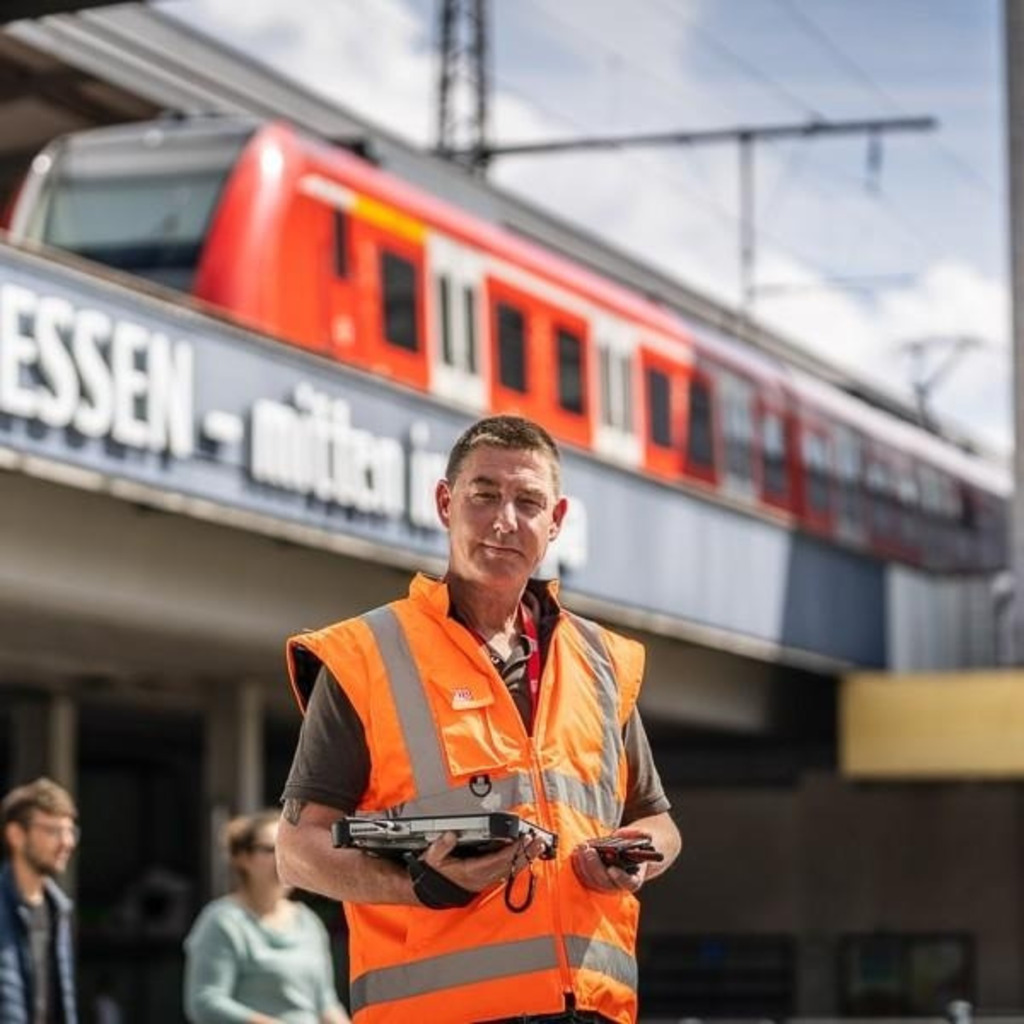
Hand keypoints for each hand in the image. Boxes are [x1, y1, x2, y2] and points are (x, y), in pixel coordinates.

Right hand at [421, 831, 547, 892]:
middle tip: (537, 841)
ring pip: (510, 869)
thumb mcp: (432, 858)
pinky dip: (518, 863)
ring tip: (537, 846)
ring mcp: (486, 880)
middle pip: (508, 865)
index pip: (495, 860)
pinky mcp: (487, 879)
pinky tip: (526, 856)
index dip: (511, 851)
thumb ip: (441, 847)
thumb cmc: (435, 873)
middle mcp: (481, 877)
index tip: (522, 840)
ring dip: (525, 858)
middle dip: (524, 853)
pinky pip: (506, 871)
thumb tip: (450, 835)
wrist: (433, 890)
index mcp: (470, 871)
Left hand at [571, 828, 652, 893]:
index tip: (612, 869)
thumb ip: (642, 835)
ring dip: (584, 864)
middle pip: (605, 882)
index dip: (620, 878)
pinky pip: (583, 876)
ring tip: (583, 847)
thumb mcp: (643, 838)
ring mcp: (604, 884)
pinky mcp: (592, 880)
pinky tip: (578, 851)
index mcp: (634, 878)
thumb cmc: (634, 845)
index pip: (629, 883)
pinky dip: (578, 864)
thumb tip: (641, 834)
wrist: (625, 851)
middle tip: (590, 851)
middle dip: (596, 866)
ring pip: (591, 880)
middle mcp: (618, 885)